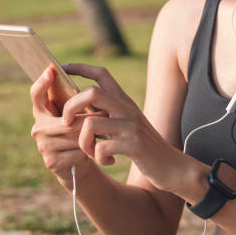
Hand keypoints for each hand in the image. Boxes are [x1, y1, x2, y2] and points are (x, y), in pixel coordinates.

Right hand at [29, 66, 93, 184]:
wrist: (76, 166)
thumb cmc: (77, 135)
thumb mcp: (74, 117)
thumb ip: (73, 104)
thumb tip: (85, 88)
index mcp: (41, 112)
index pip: (36, 94)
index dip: (42, 82)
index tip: (51, 70)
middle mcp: (37, 128)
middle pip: (66, 119)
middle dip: (87, 119)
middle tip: (106, 114)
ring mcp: (43, 146)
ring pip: (73, 136)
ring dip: (91, 136)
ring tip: (102, 134)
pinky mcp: (52, 162)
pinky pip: (77, 152)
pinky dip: (89, 152)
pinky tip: (93, 153)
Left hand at [61, 63, 185, 192]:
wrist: (173, 167)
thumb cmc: (144, 147)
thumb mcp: (128, 124)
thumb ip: (109, 114)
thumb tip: (80, 107)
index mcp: (124, 102)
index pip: (102, 74)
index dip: (81, 67)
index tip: (62, 67)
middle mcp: (127, 109)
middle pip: (91, 93)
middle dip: (71, 106)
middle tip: (66, 122)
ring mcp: (131, 126)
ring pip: (91, 123)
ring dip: (83, 142)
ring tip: (90, 152)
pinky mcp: (133, 145)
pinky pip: (102, 148)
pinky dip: (98, 158)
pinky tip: (107, 162)